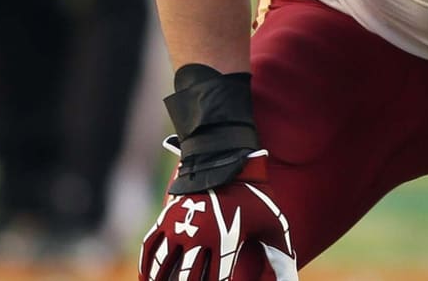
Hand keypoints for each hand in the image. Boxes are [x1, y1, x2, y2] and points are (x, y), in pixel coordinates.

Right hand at [139, 143, 296, 280]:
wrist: (227, 160)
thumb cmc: (254, 195)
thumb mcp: (273, 222)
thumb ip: (282, 254)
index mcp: (226, 239)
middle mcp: (200, 235)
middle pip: (187, 278)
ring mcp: (179, 227)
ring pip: (163, 267)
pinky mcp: (166, 218)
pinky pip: (149, 247)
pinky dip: (145, 267)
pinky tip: (146, 280)